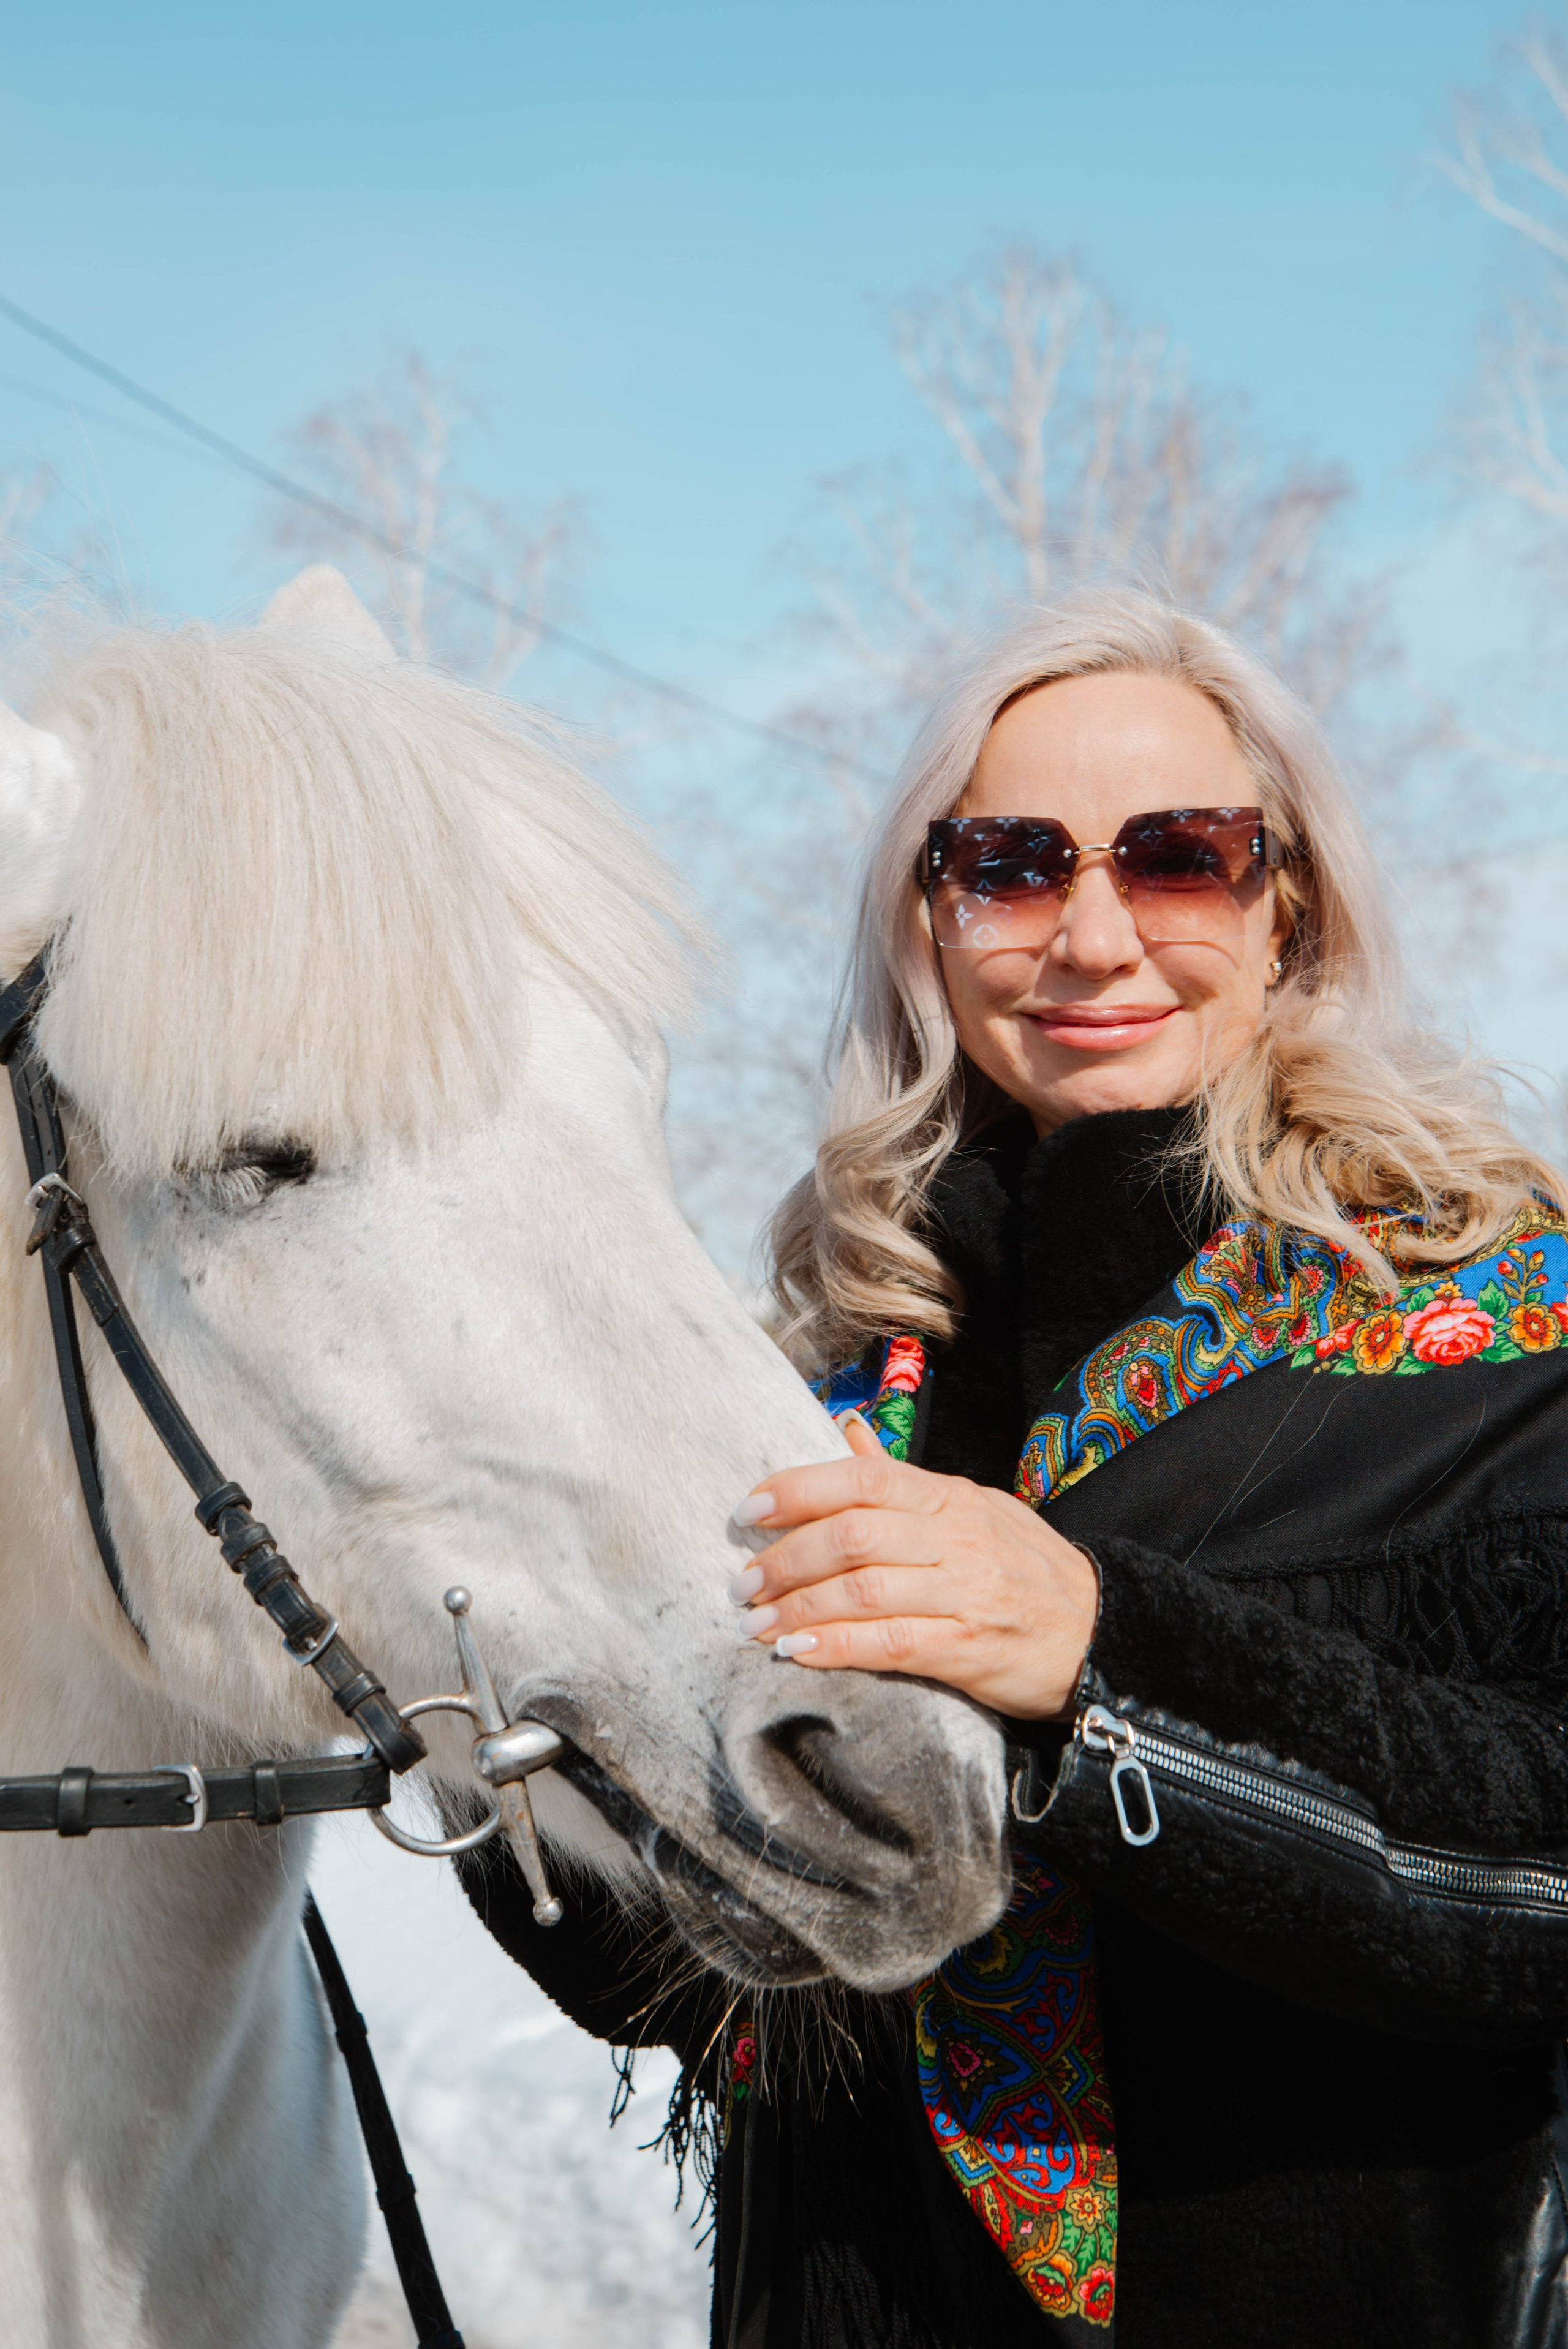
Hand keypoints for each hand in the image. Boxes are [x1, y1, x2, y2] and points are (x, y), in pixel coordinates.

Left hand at [730, 1415, 1098, 1719]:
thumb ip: (901, 1480)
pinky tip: (799, 1651)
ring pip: (864, 1590)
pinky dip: (837, 1646)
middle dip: (785, 1558)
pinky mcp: (969, 1648)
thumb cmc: (1024, 1568)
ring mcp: (964, 1593)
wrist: (1101, 1629)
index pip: (862, 1479)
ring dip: (799, 1607)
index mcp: (950, 1498)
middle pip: (853, 1535)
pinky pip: (891, 1644)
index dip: (797, 1491)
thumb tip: (846, 1430)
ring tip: (756, 1623)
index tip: (748, 1510)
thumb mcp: (971, 1508)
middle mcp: (956, 1538)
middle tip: (742, 1583)